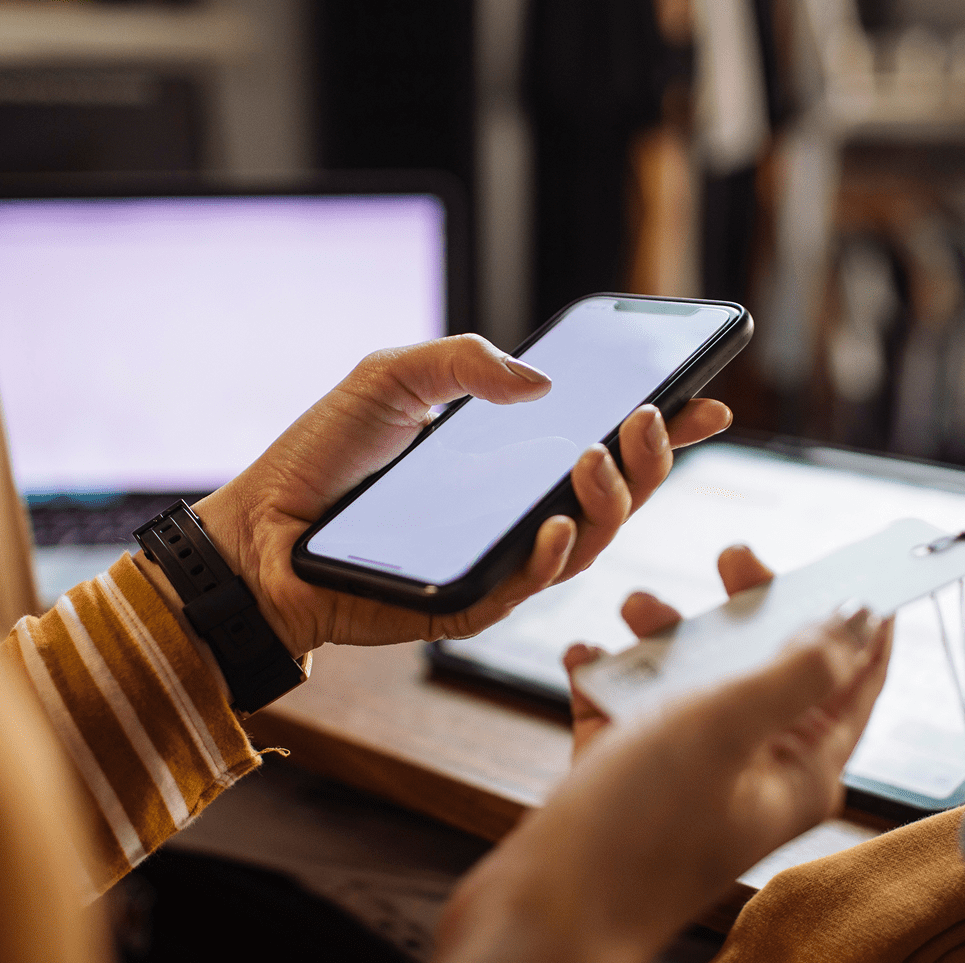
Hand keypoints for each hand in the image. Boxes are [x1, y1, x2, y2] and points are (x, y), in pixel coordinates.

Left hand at [179, 334, 731, 656]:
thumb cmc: (323, 457)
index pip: (604, 443)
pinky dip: (552, 558)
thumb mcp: (392, 378)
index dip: (661, 427)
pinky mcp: (467, 603)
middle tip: (647, 418)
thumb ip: (462, 361)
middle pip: (615, 495)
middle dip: (649, 459)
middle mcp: (517, 512)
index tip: (706, 398)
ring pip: (589, 544)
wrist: (258, 533)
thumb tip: (542, 380)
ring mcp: (498, 559)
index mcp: (512, 461)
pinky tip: (555, 527)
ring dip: (610, 501)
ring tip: (596, 456)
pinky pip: (528, 589)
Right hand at [439, 591, 894, 962]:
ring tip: (634, 606)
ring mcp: (686, 778)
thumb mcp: (727, 729)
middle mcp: (751, 773)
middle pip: (769, 669)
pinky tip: (585, 654)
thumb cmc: (639, 832)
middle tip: (732, 557)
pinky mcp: (625, 779)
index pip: (855, 684)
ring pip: (692, 681)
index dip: (864, 623)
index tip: (869, 564)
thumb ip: (795, 671)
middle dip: (750, 609)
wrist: (540, 915)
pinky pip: (626, 706)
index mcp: (800, 770)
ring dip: (667, 635)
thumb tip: (855, 623)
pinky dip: (608, 674)